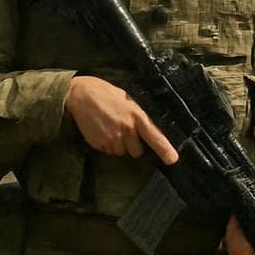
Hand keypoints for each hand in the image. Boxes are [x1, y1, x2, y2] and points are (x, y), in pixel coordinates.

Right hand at [63, 76, 177, 163]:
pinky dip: (106, 144)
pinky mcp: (98, 144)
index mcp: (137, 116)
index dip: (165, 149)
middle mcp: (126, 129)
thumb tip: (146, 132)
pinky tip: (101, 130)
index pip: (154, 136)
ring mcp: (111, 138)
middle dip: (133, 145)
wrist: (82, 94)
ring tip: (110, 127)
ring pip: (121, 152)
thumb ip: (138, 118)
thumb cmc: (108, 95)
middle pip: (136, 151)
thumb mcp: (129, 101)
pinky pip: (107, 151)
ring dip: (118, 145)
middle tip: (124, 130)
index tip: (172, 160)